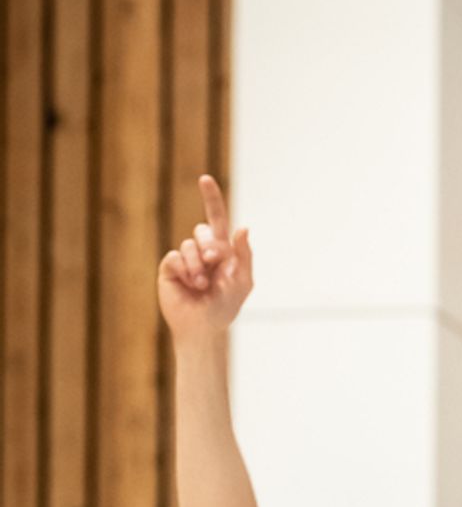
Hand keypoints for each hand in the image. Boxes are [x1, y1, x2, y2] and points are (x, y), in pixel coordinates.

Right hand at [157, 174, 252, 341]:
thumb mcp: (242, 281)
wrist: (204, 327)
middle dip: (210, 246)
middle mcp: (201, 251)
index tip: (205, 179)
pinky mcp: (170, 268)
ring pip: (189, 246)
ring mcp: (185, 259)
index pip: (216, 219)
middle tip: (215, 262)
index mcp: (221, 250)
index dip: (211, 198)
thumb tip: (242, 227)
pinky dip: (185, 271)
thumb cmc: (226, 306)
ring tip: (202, 285)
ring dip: (198, 266)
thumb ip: (244, 254)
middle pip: (202, 230)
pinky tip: (190, 286)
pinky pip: (175, 258)